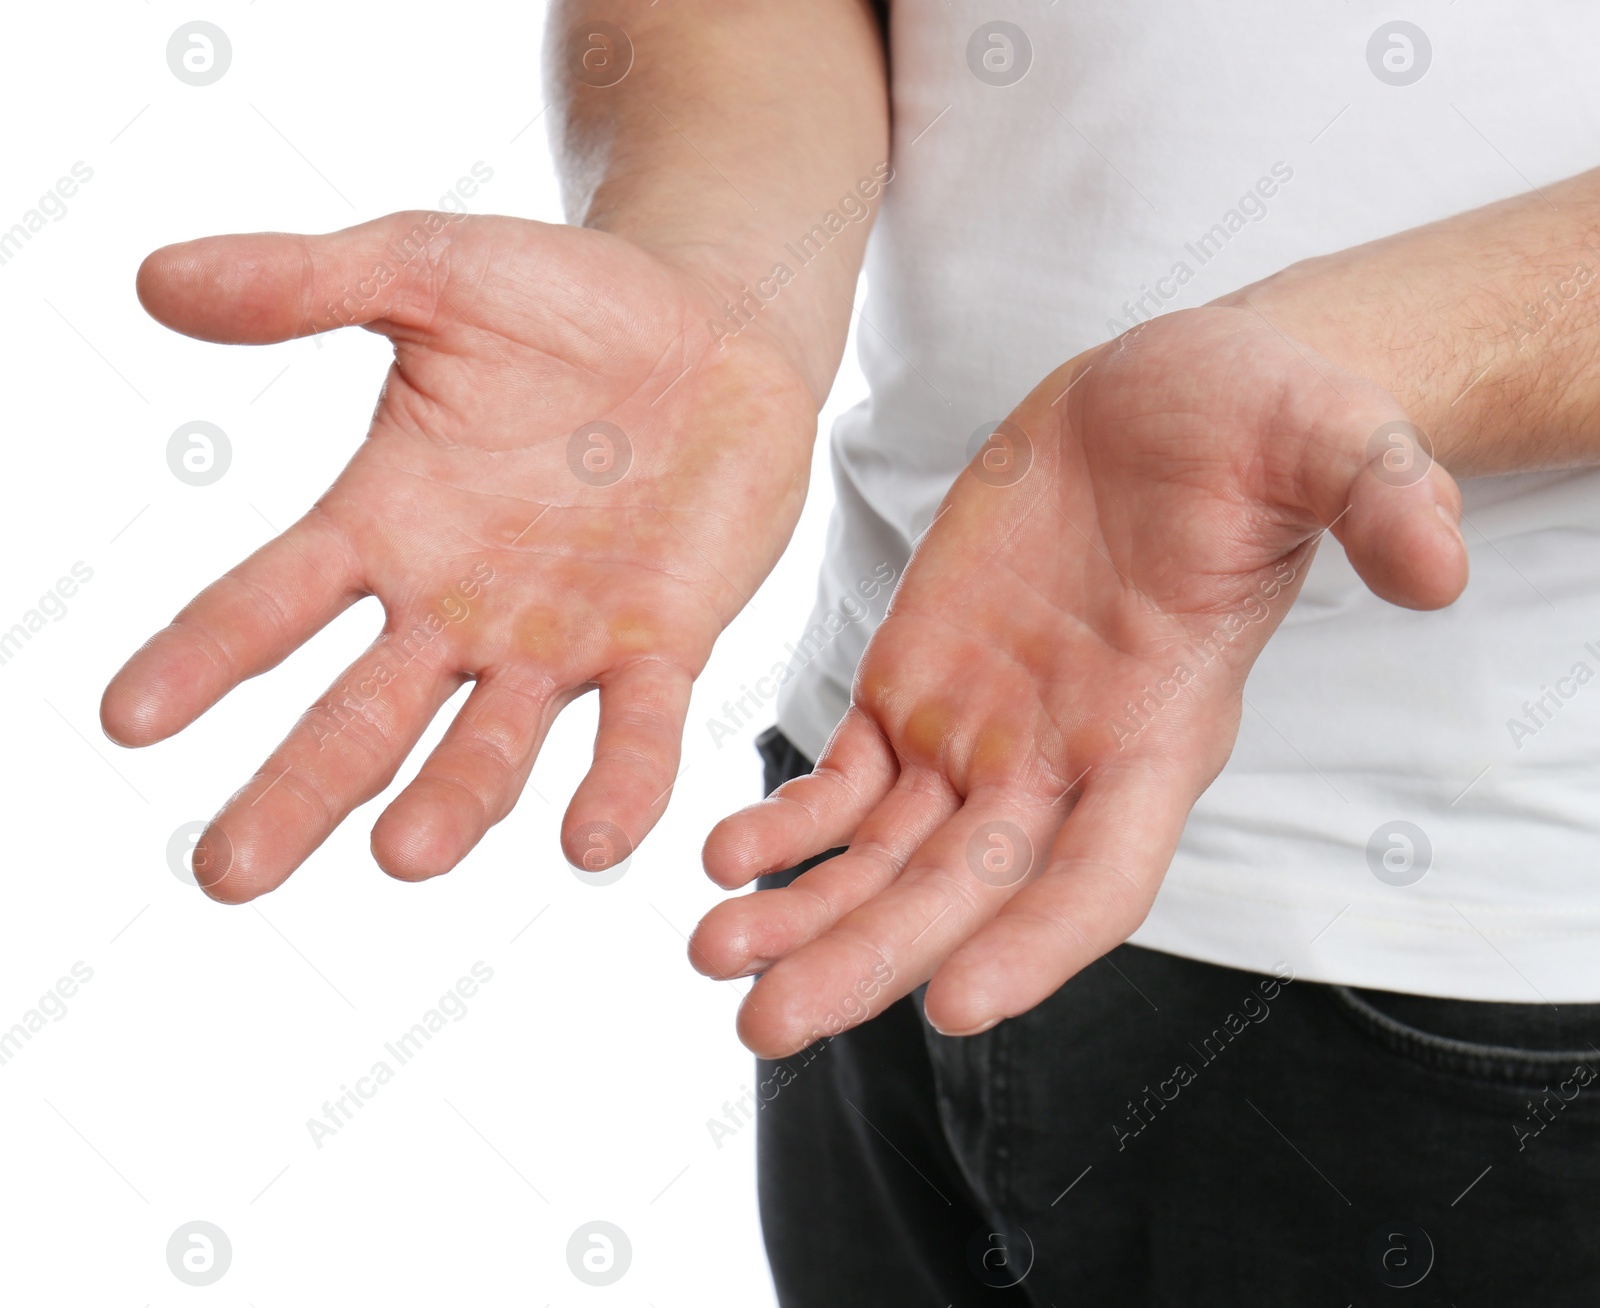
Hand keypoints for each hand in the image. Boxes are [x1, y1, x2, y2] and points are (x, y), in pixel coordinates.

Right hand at [103, 211, 815, 901]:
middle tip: (230, 873)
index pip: (268, 605)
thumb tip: (157, 278)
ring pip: (489, 746)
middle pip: (359, 719)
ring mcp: (557, 639)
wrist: (715, 324)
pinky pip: (636, 730)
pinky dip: (618, 785)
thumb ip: (308, 284)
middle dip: (296, 795)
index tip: (130, 720)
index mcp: (384, 525)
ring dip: (451, 803)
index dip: (201, 659)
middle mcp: (457, 607)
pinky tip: (593, 842)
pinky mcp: (660, 644)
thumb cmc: (570, 303)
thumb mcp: (430, 272)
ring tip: (407, 854)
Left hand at [693, 305, 1467, 1055]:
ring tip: (713, 957)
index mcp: (1160, 731)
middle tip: (769, 1027)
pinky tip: (724, 856)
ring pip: (883, 858)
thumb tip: (1437, 565)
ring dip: (802, 914)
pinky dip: (788, 822)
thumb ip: (1380, 498)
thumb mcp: (1331, 438)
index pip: (1101, 875)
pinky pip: (843, 781)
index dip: (1034, 946)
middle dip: (867, 962)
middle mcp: (1063, 761)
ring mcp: (982, 734)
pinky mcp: (915, 687)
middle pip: (961, 897)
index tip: (952, 1005)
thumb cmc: (1255, 425)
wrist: (1163, 397)